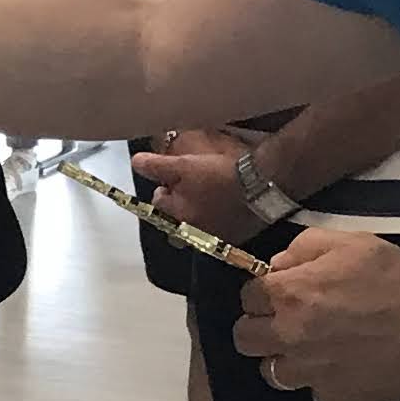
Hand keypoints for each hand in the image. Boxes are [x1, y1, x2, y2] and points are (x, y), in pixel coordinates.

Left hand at [134, 131, 256, 245]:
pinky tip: (227, 206)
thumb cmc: (220, 175)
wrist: (263, 184)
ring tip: (209, 196)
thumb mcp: (185, 165)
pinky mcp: (236, 238)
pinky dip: (219, 220)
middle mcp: (193, 233)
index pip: (159, 201)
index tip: (174, 177)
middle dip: (178, 206)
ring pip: (196, 227)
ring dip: (197, 214)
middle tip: (191, 188)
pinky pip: (219, 231)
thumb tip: (135, 162)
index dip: (165, 186)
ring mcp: (216, 238)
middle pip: (176, 219)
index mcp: (179, 215)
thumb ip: (157, 166)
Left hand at [235, 224, 399, 400]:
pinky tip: (349, 365)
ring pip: (273, 372)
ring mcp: (309, 374)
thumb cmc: (397, 279)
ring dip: (287, 358)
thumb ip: (305, 248)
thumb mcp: (352, 242)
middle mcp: (288, 338)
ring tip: (316, 348)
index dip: (265, 292)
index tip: (285, 291)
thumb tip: (278, 266)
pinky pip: (314, 391)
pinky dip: (325, 380)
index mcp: (288, 295)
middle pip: (245, 339)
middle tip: (289, 321)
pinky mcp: (335, 400)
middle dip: (261, 327)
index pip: (247, 297)